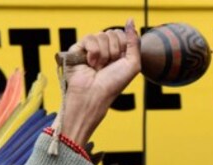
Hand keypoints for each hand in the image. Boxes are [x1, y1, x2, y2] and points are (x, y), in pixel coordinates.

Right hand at [58, 19, 140, 144]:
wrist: (94, 95)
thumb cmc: (113, 84)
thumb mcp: (133, 64)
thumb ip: (134, 42)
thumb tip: (130, 21)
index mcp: (117, 51)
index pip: (122, 34)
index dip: (124, 47)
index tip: (120, 62)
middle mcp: (104, 48)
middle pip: (113, 33)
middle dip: (115, 51)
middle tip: (108, 66)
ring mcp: (90, 48)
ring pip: (102, 35)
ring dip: (104, 55)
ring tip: (98, 67)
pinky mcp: (78, 48)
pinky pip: (90, 38)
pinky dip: (94, 53)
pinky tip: (90, 64)